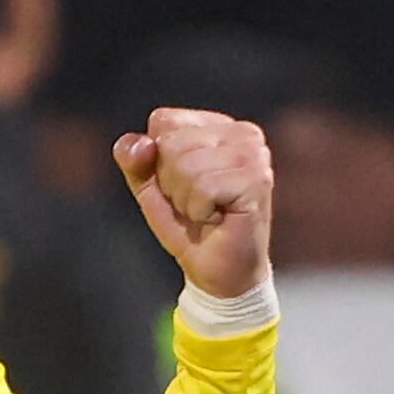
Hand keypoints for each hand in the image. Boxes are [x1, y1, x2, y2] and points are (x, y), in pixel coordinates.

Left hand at [115, 108, 273, 298]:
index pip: (163, 121)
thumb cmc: (189, 227)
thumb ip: (135, 160)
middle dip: (172, 184)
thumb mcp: (151, 189)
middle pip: (172, 144)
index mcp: (218, 126)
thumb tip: (138, 143)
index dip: (158, 162)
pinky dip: (199, 211)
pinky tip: (217, 219)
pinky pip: (204, 187)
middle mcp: (243, 133)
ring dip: (186, 200)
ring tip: (206, 213)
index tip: (181, 186)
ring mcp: (254, 155)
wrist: (217, 272)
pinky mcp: (257, 180)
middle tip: (195, 205)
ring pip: (186, 165)